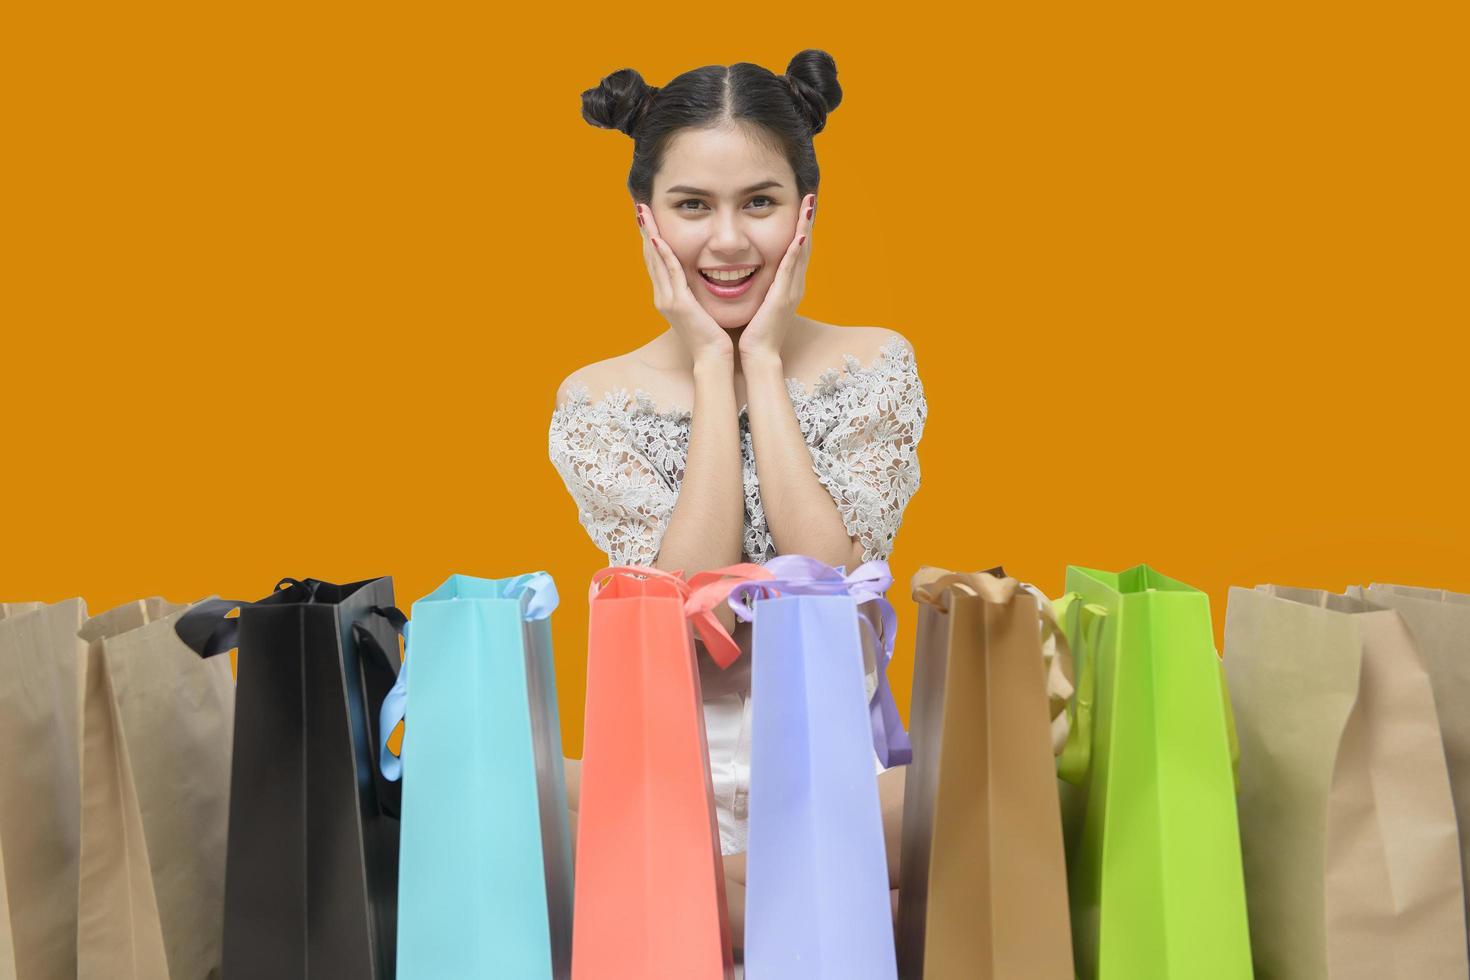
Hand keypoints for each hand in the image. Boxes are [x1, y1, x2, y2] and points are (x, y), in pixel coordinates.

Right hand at [637, 203, 732, 363]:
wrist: (713, 358)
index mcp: (668, 297)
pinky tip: (659, 238)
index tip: (649, 217)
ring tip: (644, 213)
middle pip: (650, 257)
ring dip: (649, 235)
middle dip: (646, 230)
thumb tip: (699, 278)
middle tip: (640, 207)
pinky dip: (664, 254)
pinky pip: (670, 273)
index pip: (656, 261)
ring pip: (656, 260)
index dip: (651, 238)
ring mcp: (667, 300)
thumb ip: (696, 293)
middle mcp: (662, 297)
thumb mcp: (700, 309)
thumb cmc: (712, 336)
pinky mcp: (678, 304)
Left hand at [738, 193, 815, 359]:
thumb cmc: (756, 333)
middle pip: (805, 246)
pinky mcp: (783, 296)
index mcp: (789, 286)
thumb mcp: (760, 303)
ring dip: (806, 227)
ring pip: (801, 252)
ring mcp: (791, 290)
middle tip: (810, 196)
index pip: (797, 251)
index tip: (801, 207)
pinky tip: (799, 233)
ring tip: (808, 204)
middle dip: (807, 220)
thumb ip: (761, 287)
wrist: (759, 356)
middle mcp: (795, 285)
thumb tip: (752, 273)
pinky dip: (796, 250)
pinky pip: (790, 268)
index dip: (801, 228)